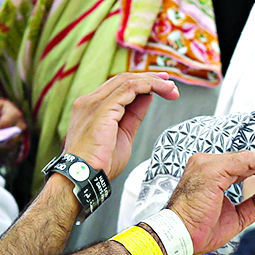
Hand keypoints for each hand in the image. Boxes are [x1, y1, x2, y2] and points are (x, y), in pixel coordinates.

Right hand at [61, 73, 181, 177]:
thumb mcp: (123, 135)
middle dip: (150, 79)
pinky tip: (162, 90)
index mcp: (91, 108)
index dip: (141, 83)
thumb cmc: (99, 163)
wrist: (83, 175)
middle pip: (123, 79)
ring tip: (170, 88)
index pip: (117, 87)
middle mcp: (89, 102)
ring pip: (127, 80)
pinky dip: (149, 86)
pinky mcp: (102, 108)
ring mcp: (94, 103)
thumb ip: (133, 115)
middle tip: (170, 84)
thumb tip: (146, 98)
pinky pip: (129, 88)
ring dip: (153, 81)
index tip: (161, 86)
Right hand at [164, 142, 254, 254]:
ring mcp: (208, 164)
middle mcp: (209, 164)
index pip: (250, 163)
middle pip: (254, 156)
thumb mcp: (239, 217)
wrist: (177, 239)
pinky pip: (245, 162)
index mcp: (213, 174)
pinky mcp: (211, 170)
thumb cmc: (197, 231)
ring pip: (252, 156)